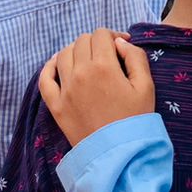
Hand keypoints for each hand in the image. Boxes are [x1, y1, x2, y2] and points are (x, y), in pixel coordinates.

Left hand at [39, 31, 153, 146]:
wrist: (119, 155)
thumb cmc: (136, 122)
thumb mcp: (146, 86)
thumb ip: (135, 57)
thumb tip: (119, 43)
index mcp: (104, 66)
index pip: (101, 35)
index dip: (112, 36)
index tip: (120, 47)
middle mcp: (80, 73)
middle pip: (81, 42)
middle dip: (95, 43)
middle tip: (107, 55)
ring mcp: (65, 90)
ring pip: (63, 55)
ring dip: (75, 52)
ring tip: (87, 60)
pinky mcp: (55, 106)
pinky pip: (45, 79)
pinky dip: (49, 67)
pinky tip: (57, 65)